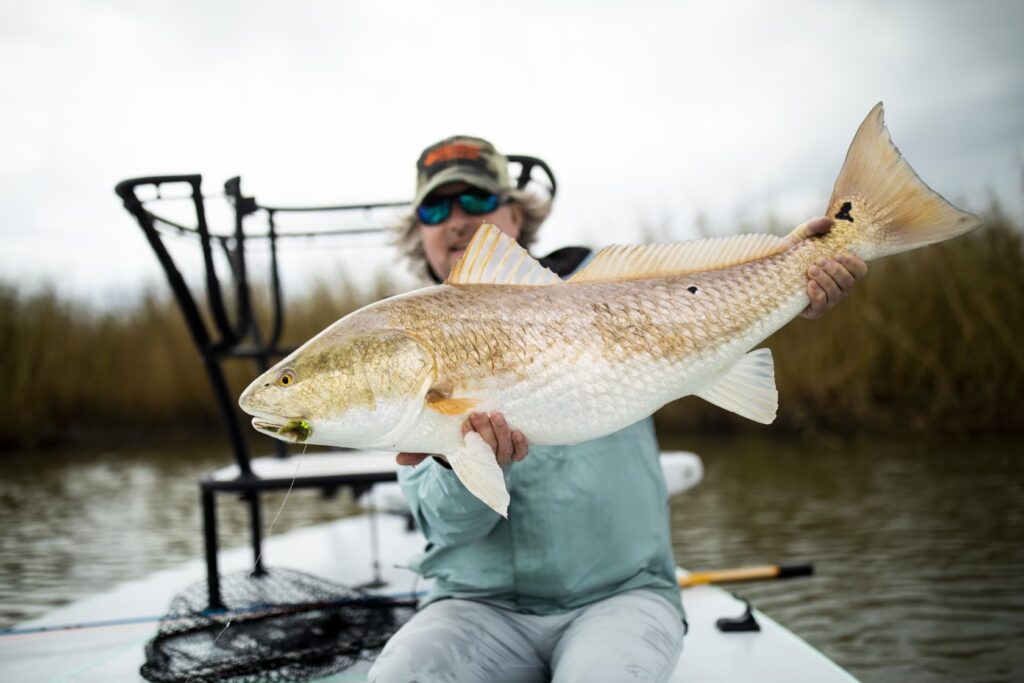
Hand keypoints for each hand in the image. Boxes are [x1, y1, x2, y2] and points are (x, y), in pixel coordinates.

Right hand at [394, 411, 528, 467]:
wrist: (478, 452)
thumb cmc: (456, 445)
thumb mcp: (438, 447)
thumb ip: (420, 453)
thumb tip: (399, 460)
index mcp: (468, 459)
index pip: (471, 454)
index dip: (470, 440)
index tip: (463, 426)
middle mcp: (487, 460)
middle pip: (489, 450)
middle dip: (484, 432)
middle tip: (477, 415)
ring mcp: (502, 456)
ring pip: (506, 450)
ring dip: (502, 433)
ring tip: (496, 415)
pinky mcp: (515, 451)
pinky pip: (521, 452)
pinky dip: (520, 443)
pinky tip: (517, 431)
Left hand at [785, 216, 867, 319]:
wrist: (771, 270)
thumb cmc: (793, 252)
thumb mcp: (801, 236)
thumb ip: (814, 226)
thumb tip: (828, 222)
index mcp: (842, 270)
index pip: (860, 270)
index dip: (853, 264)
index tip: (839, 255)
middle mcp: (839, 286)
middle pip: (848, 282)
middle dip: (835, 271)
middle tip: (819, 261)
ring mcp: (828, 300)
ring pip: (836, 293)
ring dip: (825, 280)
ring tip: (810, 270)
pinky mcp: (814, 310)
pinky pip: (822, 306)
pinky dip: (817, 294)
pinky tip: (809, 285)